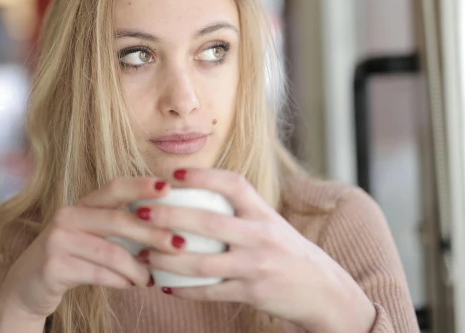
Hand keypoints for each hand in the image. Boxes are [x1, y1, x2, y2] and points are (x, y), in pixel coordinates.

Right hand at [0, 177, 185, 319]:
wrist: (27, 286)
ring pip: (111, 252)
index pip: (114, 187)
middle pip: (118, 220)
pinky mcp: (53, 266)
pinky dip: (120, 281)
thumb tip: (168, 228)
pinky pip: (98, 273)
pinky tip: (132, 286)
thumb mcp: (92, 235)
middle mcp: (68, 215)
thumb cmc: (72, 258)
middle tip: (180, 245)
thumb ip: (119, 227)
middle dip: (152, 233)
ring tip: (150, 279)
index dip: (141, 185)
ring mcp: (58, 240)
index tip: (169, 188)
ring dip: (137, 268)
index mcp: (82, 204)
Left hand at [136, 168, 375, 332]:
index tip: (174, 172)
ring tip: (144, 253)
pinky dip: (186, 290)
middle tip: (141, 213)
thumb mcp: (271, 223)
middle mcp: (261, 235)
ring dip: (168, 259)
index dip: (203, 176)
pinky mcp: (253, 292)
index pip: (233, 184)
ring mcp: (257, 265)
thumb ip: (241, 210)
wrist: (322, 290)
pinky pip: (211, 292)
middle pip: (209, 223)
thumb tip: (196, 191)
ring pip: (204, 263)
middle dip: (170, 217)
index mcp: (264, 213)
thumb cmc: (286, 251)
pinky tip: (166, 286)